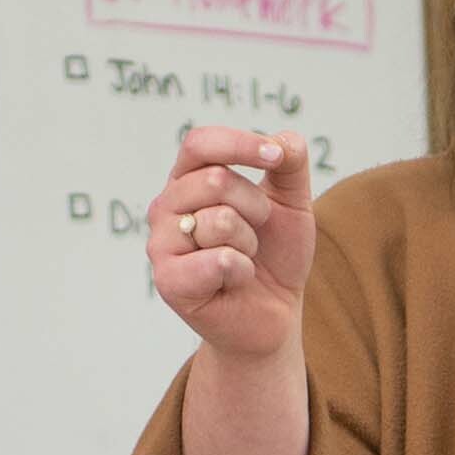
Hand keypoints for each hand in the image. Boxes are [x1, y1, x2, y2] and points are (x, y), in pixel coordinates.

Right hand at [148, 132, 317, 363]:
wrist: (274, 313)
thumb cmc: (274, 255)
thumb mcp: (293, 202)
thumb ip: (290, 164)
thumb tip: (284, 141)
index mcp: (189, 180)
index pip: (200, 143)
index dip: (240, 144)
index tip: (276, 157)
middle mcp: (167, 207)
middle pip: (216, 180)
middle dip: (256, 207)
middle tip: (257, 233)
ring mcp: (162, 244)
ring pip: (220, 221)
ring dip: (249, 243)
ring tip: (243, 259)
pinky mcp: (169, 282)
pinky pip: (218, 260)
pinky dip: (242, 270)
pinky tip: (235, 281)